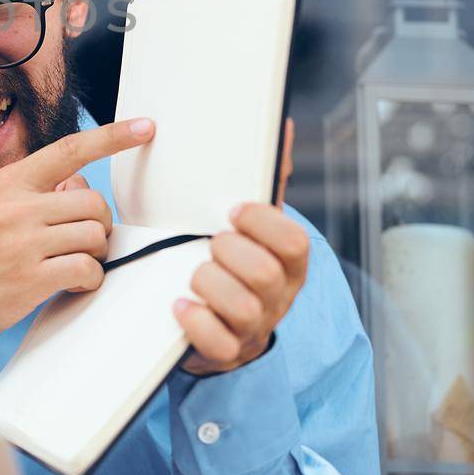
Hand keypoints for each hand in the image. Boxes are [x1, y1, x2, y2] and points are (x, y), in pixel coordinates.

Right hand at [0, 117, 155, 335]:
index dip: (112, 137)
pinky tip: (71, 282)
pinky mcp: (32, 277)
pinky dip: (88, 278)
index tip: (145, 127)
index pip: (69, 149)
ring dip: (94, 254)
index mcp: (11, 182)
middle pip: (94, 203)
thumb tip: (82, 185)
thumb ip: (40, 192)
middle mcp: (17, 206)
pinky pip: (87, 268)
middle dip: (99, 225)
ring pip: (94, 236)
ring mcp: (23, 242)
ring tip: (71, 263)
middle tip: (84, 241)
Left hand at [175, 118, 307, 374]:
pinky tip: (179, 304)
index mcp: (290, 261)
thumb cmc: (238, 259)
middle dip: (231, 253)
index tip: (232, 210)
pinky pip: (218, 344)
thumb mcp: (255, 222)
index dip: (263, 224)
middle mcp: (279, 294)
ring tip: (192, 273)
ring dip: (210, 284)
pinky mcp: (228, 351)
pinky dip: (195, 322)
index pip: (294, 241)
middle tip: (211, 243)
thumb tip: (280, 123)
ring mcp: (255, 326)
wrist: (227, 321)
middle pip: (265, 274)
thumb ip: (267, 178)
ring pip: (243, 309)